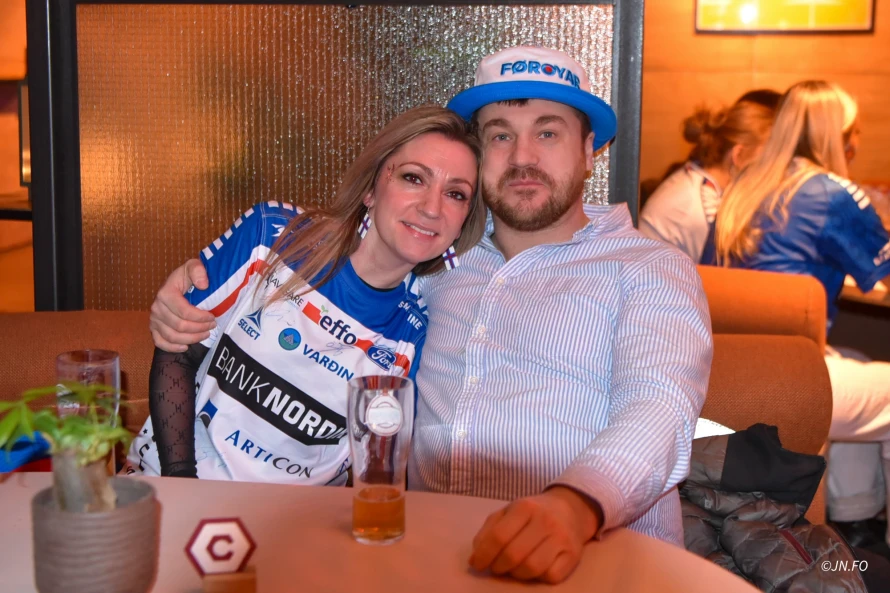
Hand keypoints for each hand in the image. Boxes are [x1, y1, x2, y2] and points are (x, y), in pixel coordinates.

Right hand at [149, 259, 215, 351]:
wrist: (178, 283)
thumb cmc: (188, 276)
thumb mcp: (194, 266)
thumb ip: (198, 271)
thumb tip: (203, 285)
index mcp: (165, 293)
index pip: (184, 311)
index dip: (200, 317)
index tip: (212, 317)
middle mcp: (156, 307)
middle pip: (180, 326)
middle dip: (199, 328)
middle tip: (212, 326)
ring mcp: (154, 319)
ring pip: (173, 336)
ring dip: (192, 338)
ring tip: (205, 334)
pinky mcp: (153, 328)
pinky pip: (160, 342)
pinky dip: (173, 347)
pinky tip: (186, 347)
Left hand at [469, 486, 601, 583]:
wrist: (571, 510)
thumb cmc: (533, 513)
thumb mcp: (508, 512)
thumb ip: (488, 531)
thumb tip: (475, 558)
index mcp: (524, 507)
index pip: (498, 536)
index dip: (484, 555)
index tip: (476, 564)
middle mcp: (545, 521)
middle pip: (513, 555)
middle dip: (499, 567)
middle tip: (496, 567)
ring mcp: (561, 538)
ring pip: (532, 568)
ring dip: (517, 574)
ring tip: (514, 568)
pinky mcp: (573, 555)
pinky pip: (551, 576)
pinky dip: (538, 577)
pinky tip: (535, 568)